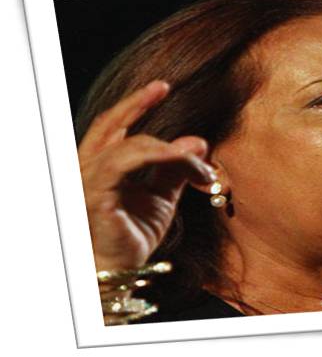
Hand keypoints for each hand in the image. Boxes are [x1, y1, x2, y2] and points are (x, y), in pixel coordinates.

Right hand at [78, 81, 215, 271]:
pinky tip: (181, 159)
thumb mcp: (162, 197)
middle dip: (138, 104)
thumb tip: (199, 142)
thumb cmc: (133, 233)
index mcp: (100, 166)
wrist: (118, 269)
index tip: (161, 87)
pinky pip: (126, 164)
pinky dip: (157, 156)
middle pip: (111, 126)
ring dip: (169, 149)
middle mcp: (87, 169)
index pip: (112, 126)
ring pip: (129, 146)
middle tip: (164, 89)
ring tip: (199, 160)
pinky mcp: (95, 195)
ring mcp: (87, 181)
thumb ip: (177, 169)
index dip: (134, 104)